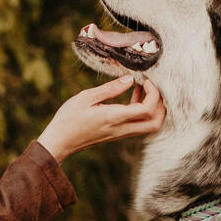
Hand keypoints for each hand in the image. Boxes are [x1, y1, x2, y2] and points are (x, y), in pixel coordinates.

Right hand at [36, 75, 165, 163]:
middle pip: (155, 123)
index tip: (145, 80)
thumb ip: (111, 88)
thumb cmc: (69, 118)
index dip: (153, 93)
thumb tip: (130, 79)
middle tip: (152, 87)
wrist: (60, 141)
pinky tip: (132, 99)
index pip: (147, 109)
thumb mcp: (87, 97)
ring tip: (141, 90)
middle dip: (161, 105)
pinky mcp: (117, 135)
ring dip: (153, 109)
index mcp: (114, 117)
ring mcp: (120, 134)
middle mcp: (121, 129)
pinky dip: (143, 113)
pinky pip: (139, 126)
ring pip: (149, 126)